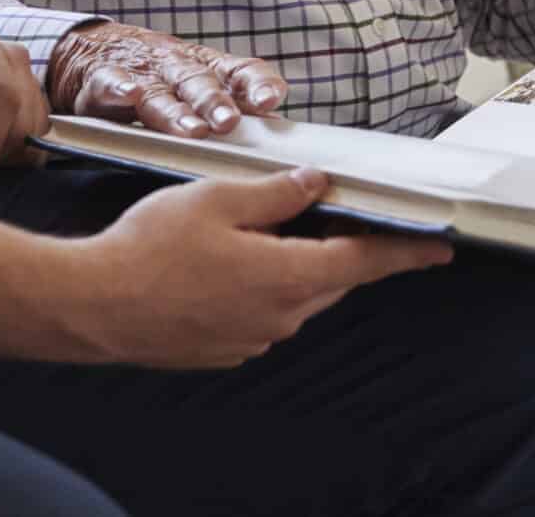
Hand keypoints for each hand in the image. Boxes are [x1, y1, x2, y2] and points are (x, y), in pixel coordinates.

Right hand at [48, 21, 287, 135]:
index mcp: (207, 68)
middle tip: (229, 123)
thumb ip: (236, 104)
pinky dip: (120, 87)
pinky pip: (111, 82)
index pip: (239, 71)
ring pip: (161, 92)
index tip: (272, 100)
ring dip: (176, 110)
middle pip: (200, 82)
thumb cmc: (161, 77)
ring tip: (192, 130)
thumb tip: (279, 130)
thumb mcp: (200, 83)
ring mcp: (141, 73)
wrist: (96, 51)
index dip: (256, 84)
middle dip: (215, 103)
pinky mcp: (102, 80)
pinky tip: (129, 94)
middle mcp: (177, 67)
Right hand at [60, 169, 452, 367]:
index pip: (364, 261)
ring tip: (255, 232)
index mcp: (287, 277)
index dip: (405, 252)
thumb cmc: (149, 248)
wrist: (93, 306)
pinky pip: (261, 314)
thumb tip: (317, 184)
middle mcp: (280, 317)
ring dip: (290, 266)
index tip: (441, 247)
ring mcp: (252, 339)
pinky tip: (221, 265)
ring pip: (294, 297)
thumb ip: (276, 195)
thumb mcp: (217, 200)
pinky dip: (258, 287)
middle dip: (335, 247)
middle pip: (329, 278)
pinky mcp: (226, 350)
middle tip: (325, 212)